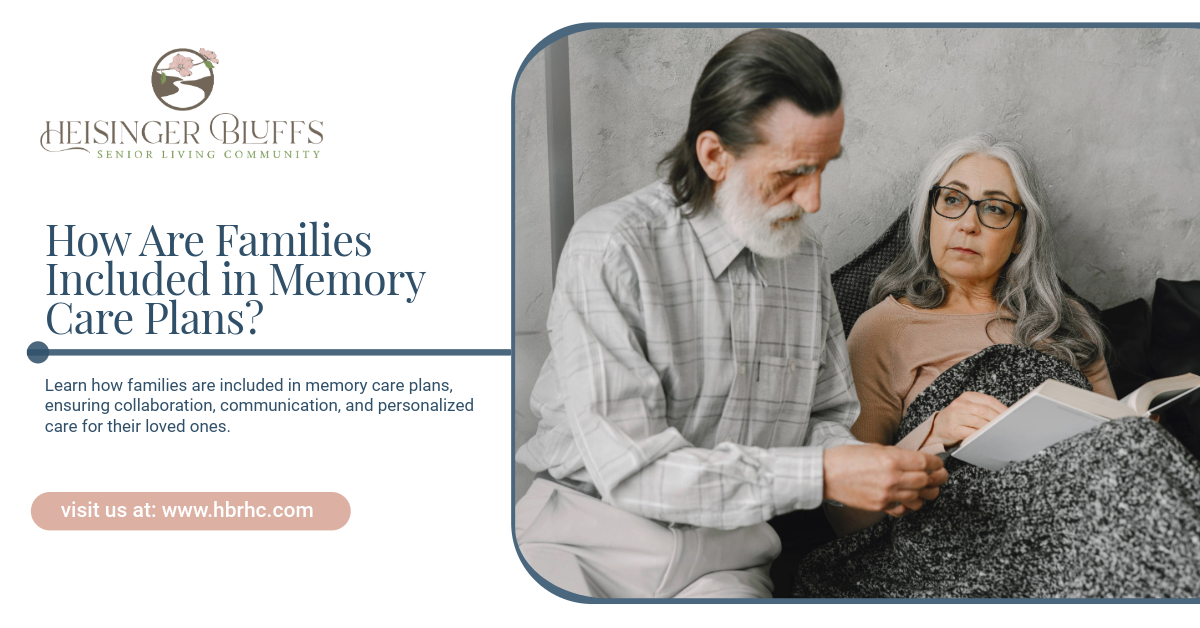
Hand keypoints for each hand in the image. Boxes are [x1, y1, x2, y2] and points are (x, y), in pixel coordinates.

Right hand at [823, 444, 947, 515]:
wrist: (825, 474)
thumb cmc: (846, 458)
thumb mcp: (874, 448)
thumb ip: (896, 455)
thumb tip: (913, 460)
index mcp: (892, 459)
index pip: (925, 462)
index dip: (936, 463)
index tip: (938, 463)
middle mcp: (892, 478)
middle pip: (926, 481)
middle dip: (937, 478)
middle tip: (941, 476)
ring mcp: (887, 494)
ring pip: (919, 498)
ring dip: (926, 493)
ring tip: (928, 489)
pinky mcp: (880, 506)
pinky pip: (903, 509)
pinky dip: (910, 506)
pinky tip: (910, 500)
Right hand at [926, 391, 1007, 447]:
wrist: (937, 428)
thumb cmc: (958, 418)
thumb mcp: (969, 408)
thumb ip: (984, 409)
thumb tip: (1006, 415)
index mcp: (967, 396)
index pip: (989, 400)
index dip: (1002, 408)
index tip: (1012, 416)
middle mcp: (960, 404)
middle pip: (984, 411)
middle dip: (998, 419)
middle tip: (1008, 426)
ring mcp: (955, 416)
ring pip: (978, 422)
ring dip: (990, 428)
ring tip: (999, 432)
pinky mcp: (952, 429)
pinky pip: (970, 432)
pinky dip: (980, 435)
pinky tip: (987, 437)